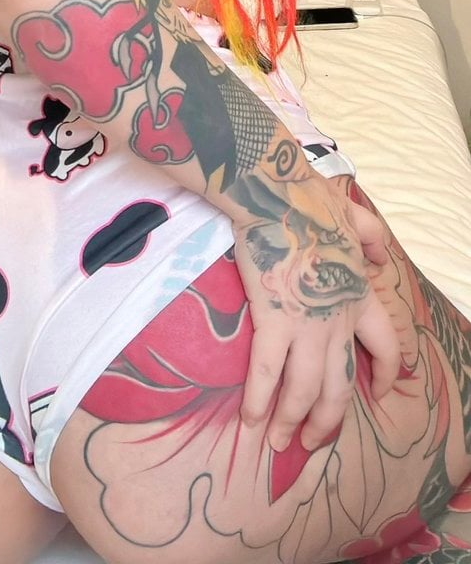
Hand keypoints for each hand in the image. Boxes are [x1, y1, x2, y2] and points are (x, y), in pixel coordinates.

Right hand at [234, 173, 399, 454]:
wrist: (275, 193)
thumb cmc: (308, 198)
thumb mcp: (354, 215)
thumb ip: (371, 238)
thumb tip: (380, 255)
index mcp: (359, 295)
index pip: (386, 346)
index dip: (386, 374)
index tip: (378, 394)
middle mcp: (338, 320)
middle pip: (341, 386)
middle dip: (327, 421)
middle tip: (313, 442)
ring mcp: (307, 325)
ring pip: (306, 390)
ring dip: (292, 421)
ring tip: (278, 441)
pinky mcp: (273, 321)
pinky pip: (266, 373)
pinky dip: (258, 401)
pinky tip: (249, 420)